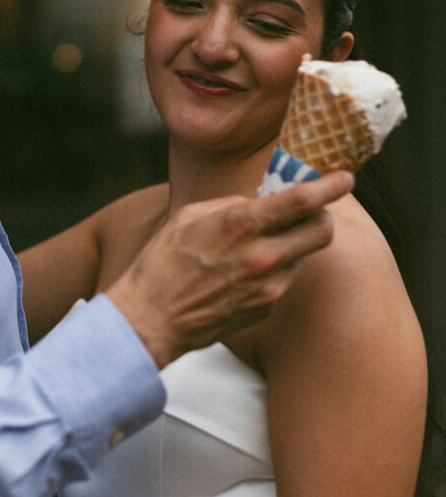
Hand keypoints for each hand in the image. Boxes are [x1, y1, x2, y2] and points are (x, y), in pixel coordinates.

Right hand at [106, 171, 353, 367]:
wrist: (150, 319)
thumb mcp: (190, 217)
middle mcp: (262, 256)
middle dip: (323, 217)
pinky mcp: (267, 309)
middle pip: (322, 231)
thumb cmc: (163, 264)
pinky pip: (285, 281)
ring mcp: (268, 287)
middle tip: (312, 212)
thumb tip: (257, 202)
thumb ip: (231, 206)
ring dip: (294, 245)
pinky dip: (276, 271)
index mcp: (241, 225)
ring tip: (261, 246)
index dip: (330, 186)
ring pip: (305, 256)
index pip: (302, 200)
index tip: (345, 177)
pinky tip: (246, 273)